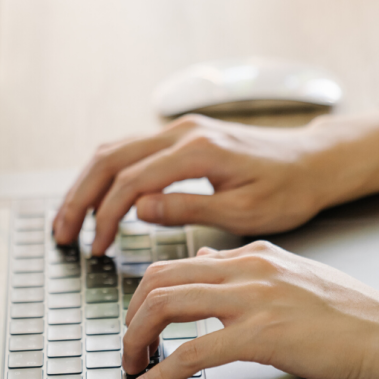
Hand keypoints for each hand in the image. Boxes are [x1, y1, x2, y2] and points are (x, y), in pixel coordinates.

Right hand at [53, 106, 378, 255]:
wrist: (315, 162)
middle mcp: (183, 132)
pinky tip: (97, 201)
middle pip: (110, 159)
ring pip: (114, 151)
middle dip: (80, 198)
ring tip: (70, 221)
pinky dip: (106, 176)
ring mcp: (180, 130)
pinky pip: (130, 151)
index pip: (132, 182)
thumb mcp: (244, 211)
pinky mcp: (182, 137)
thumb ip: (188, 209)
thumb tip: (139, 210)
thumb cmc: (290, 190)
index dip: (106, 216)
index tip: (97, 248)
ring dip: (86, 185)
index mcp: (198, 151)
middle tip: (63, 234)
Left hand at [122, 241, 378, 378]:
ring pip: (167, 305)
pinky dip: (161, 371)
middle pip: (160, 278)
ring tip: (131, 365)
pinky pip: (193, 351)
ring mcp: (254, 299)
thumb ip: (246, 270)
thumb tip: (203, 264)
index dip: (148, 294)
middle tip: (127, 345)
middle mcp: (249, 268)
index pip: (179, 263)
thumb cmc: (355, 317)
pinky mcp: (262, 334)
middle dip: (132, 315)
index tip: (138, 320)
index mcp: (255, 254)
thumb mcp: (293, 278)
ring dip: (137, 339)